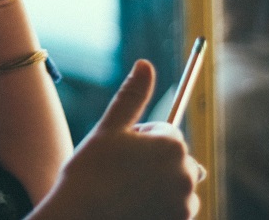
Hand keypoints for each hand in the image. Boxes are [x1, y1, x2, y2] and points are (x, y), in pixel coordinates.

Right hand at [35, 60, 202, 219]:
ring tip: (125, 191)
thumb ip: (132, 95)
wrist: (82, 218)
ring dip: (157, 184)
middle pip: (175, 157)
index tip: (119, 152)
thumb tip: (145, 63)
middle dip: (152, 160)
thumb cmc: (91, 172)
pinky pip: (176, 207)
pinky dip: (160, 206)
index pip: (165, 132)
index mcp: (171, 145)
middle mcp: (186, 174)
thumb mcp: (109, 129)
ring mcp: (186, 203)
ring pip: (176, 183)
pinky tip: (134, 207)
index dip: (140, 139)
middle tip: (120, 172)